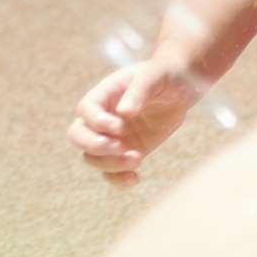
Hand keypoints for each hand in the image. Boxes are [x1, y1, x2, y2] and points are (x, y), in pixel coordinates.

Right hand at [68, 60, 197, 183]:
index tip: (121, 127)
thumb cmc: (164, 76)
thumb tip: (124, 113)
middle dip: (95, 146)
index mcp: (104, 94)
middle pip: (77, 135)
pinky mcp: (125, 153)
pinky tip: (135, 178)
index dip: (98, 122)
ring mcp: (112, 137)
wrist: (180, 89)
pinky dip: (117, 180)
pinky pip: (110, 172)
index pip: (85, 110)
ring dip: (110, 164)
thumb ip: (139, 91)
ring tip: (137, 159)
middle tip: (120, 147)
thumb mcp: (154, 76)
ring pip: (92, 158)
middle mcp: (102, 118)